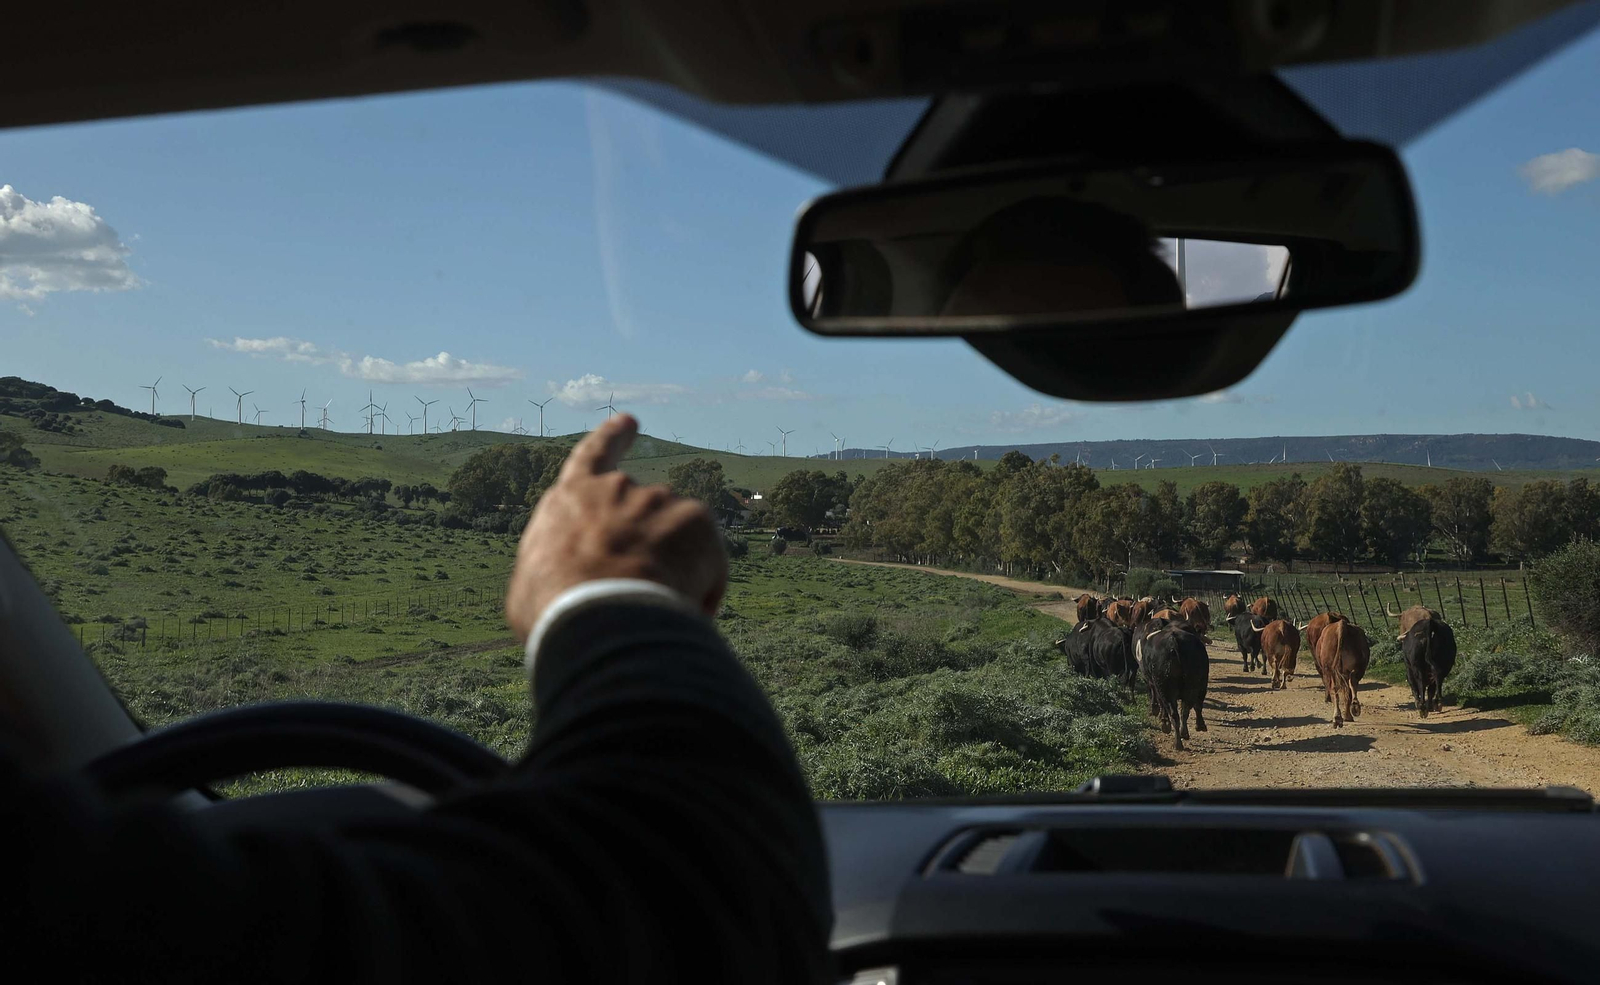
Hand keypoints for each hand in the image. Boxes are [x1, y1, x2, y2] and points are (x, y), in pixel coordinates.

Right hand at [506, 414, 727, 640]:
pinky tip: (684, 609)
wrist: (598, 615)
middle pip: (643, 512)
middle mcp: (618, 487)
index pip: (593, 456)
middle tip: (641, 586)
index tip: (629, 422)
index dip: (611, 439)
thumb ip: (556, 568)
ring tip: (653, 610)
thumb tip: (571, 579)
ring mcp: (659, 498)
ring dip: (673, 570)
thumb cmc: (554, 608)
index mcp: (572, 498)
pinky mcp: (695, 518)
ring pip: (677, 538)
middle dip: (649, 542)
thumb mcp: (533, 586)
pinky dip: (703, 585)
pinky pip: (707, 559)